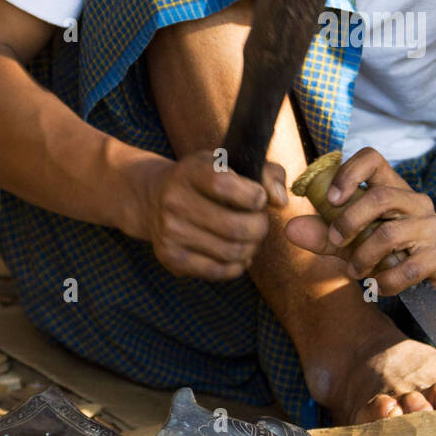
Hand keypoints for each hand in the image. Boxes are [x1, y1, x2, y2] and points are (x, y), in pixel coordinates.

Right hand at [141, 151, 286, 279]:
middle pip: (236, 227)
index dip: (254, 196)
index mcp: (190, 170)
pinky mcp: (170, 258)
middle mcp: (174, 200)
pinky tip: (236, 253)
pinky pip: (219, 271)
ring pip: (232, 252)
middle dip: (259, 227)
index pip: (225, 185)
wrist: (155, 198)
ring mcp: (169, 232)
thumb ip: (266, 174)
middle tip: (258, 221)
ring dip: (251, 247)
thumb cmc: (206, 179)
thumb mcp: (232, 163)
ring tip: (249, 237)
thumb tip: (280, 201)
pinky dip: (237, 265)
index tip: (257, 198)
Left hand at [285, 146, 435, 295]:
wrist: (431, 280)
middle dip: (350, 222)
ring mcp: (431, 228)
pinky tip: (377, 287)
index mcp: (392, 188)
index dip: (349, 172)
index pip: (373, 158)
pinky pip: (408, 269)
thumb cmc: (387, 253)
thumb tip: (290, 229)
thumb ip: (323, 235)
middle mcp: (415, 201)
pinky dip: (385, 282)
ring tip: (355, 272)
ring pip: (390, 234)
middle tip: (336, 241)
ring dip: (363, 257)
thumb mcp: (353, 242)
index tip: (331, 200)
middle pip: (380, 197)